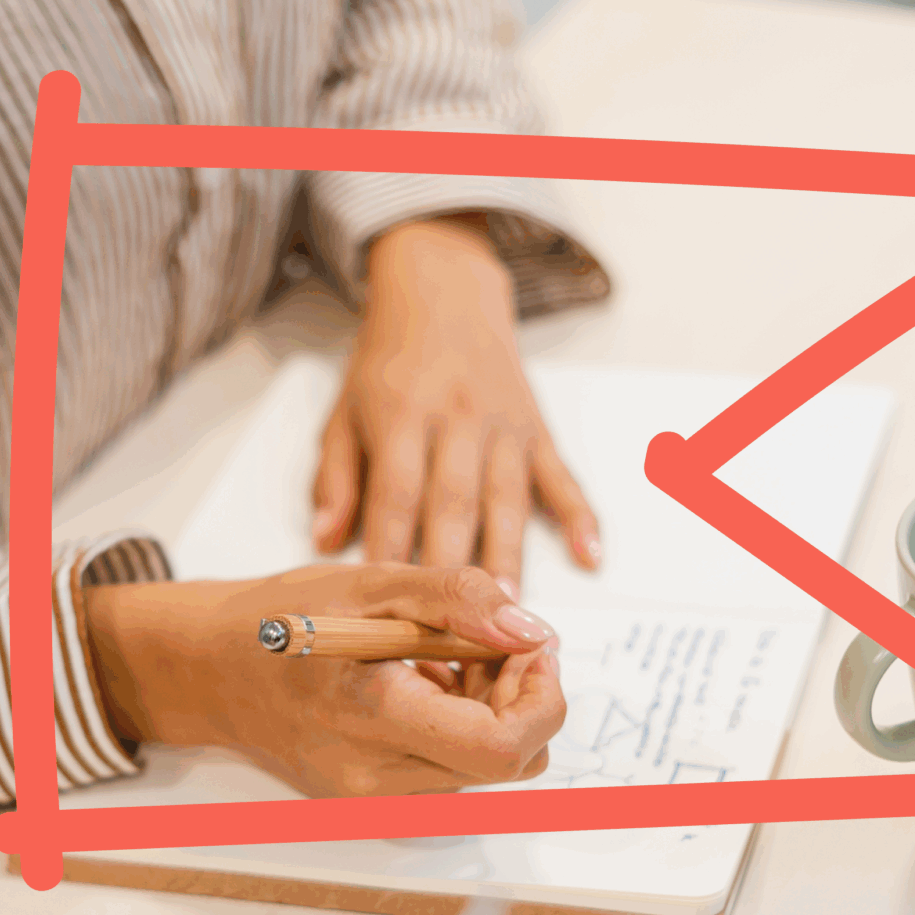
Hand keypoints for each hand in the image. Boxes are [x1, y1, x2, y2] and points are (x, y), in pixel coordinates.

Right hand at [84, 565, 564, 796]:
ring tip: (448, 663)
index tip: (532, 647)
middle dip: (521, 698)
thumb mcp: (373, 583)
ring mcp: (372, 803)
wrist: (212, 672)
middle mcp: (375, 781)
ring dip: (493, 714)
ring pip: (485, 774)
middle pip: (509, 764)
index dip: (541, 698)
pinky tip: (428, 691)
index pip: (502, 748)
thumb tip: (529, 630)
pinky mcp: (372, 806)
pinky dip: (461, 733)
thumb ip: (458, 598)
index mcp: (374, 717)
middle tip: (488, 643)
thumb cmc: (282, 622)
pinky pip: (451, 779)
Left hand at [312, 216, 600, 594]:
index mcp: (401, 414)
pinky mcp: (537, 428)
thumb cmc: (388, 358)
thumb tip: (325, 539)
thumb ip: (336, 475)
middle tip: (451, 625)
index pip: (395, 492)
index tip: (385, 600)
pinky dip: (580, 516)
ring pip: (506, 497)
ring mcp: (503, 425)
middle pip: (452, 501)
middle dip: (451, 564)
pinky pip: (561, 477)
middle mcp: (456, 419)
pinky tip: (590, 555)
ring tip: (507, 607)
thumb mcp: (345, 408)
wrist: (445, 289)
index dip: (389, 547)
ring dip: (508, 553)